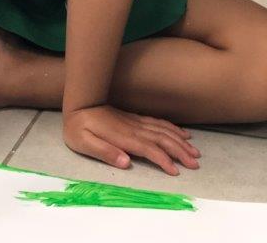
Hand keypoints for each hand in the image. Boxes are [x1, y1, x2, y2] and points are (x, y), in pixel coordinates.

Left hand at [63, 104, 199, 175]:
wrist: (78, 102)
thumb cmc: (77, 127)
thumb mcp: (83, 142)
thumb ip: (104, 151)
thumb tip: (125, 162)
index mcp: (122, 136)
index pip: (148, 149)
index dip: (163, 160)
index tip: (176, 171)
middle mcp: (133, 128)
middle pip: (161, 139)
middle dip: (179, 152)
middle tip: (195, 164)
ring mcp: (135, 122)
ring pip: (163, 131)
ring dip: (180, 141)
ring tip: (195, 151)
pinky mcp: (134, 119)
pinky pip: (158, 123)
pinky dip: (172, 128)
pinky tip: (182, 133)